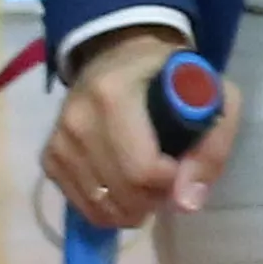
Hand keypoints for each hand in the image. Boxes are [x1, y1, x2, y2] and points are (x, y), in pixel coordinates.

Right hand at [42, 26, 230, 231]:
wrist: (119, 55)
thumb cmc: (170, 75)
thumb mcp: (213, 97)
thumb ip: (211, 148)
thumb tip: (185, 204)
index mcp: (112, 94)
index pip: (141, 168)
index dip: (171, 181)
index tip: (181, 166)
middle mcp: (76, 119)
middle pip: (121, 193)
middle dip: (154, 199)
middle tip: (168, 179)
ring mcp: (58, 140)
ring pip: (100, 206)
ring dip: (133, 208)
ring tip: (147, 184)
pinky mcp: (49, 157)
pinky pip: (82, 205)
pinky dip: (108, 208)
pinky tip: (122, 188)